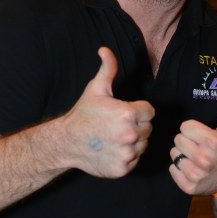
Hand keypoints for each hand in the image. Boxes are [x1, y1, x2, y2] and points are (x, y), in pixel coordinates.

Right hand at [63, 47, 153, 177]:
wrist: (67, 142)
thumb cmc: (83, 114)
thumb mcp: (96, 89)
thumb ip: (107, 69)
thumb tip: (105, 49)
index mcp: (128, 114)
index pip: (149, 111)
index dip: (137, 110)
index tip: (123, 112)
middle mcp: (130, 134)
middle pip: (148, 128)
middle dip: (136, 125)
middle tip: (116, 125)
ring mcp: (127, 153)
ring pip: (143, 145)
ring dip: (133, 141)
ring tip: (114, 137)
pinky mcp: (123, 168)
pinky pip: (135, 160)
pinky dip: (127, 156)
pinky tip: (112, 149)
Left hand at [170, 86, 216, 194]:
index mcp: (213, 142)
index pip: (185, 126)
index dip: (193, 129)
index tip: (203, 134)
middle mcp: (204, 159)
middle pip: (177, 140)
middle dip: (187, 141)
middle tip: (199, 146)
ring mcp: (196, 175)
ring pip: (174, 154)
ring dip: (182, 155)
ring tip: (195, 157)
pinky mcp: (189, 187)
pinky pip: (172, 169)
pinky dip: (179, 169)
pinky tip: (192, 168)